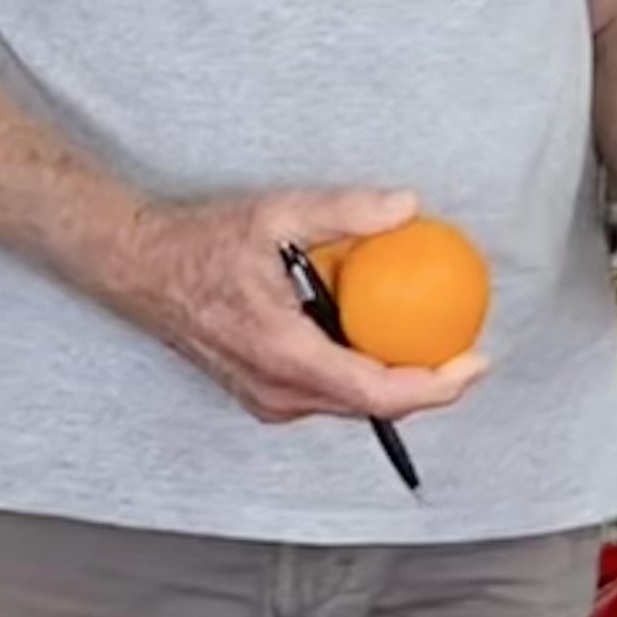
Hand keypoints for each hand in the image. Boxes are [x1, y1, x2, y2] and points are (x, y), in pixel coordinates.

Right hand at [112, 187, 492, 426]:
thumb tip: (406, 208)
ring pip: (350, 405)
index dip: (435, 387)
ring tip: (431, 346)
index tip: (474, 362)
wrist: (142, 272)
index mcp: (285, 355)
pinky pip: (327, 395)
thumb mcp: (277, 214)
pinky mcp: (263, 396)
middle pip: (372, 407)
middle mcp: (277, 390)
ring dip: (394, 383)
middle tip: (465, 351)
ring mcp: (268, 400)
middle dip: (427, 387)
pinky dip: (361, 375)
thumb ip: (345, 212)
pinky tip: (378, 340)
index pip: (376, 392)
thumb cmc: (201, 247)